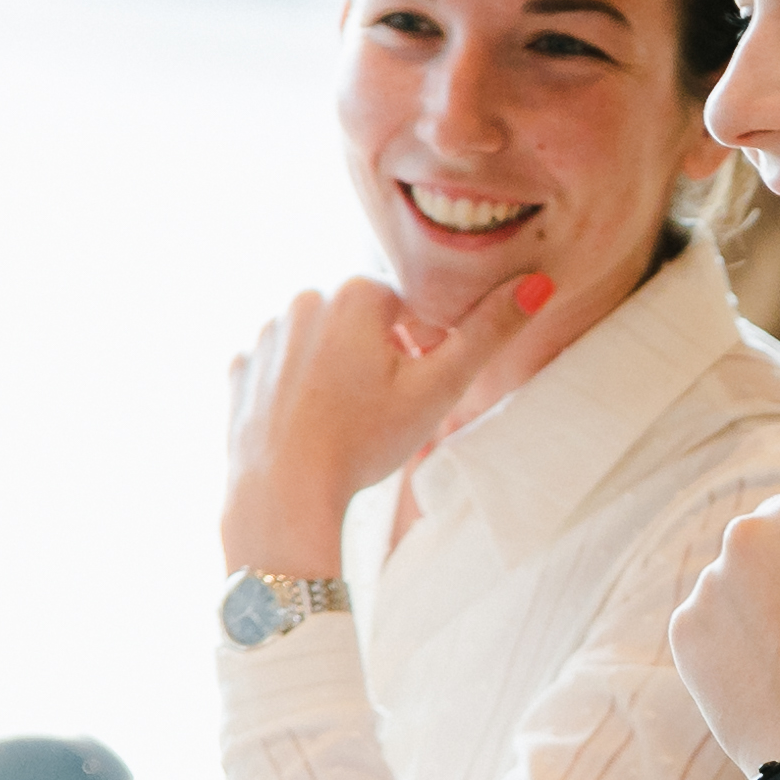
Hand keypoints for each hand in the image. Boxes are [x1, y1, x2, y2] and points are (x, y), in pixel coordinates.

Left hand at [216, 271, 553, 572]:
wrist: (283, 495)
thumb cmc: (365, 441)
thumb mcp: (439, 389)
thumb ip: (489, 332)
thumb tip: (537, 283)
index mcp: (355, 291)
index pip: (411, 307)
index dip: (424, 350)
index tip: (415, 390)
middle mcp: (305, 297)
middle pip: (364, 320)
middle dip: (380, 355)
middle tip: (382, 410)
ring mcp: (267, 333)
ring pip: (323, 340)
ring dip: (339, 367)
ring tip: (346, 418)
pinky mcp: (241, 367)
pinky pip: (282, 365)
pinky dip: (298, 386)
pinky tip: (310, 421)